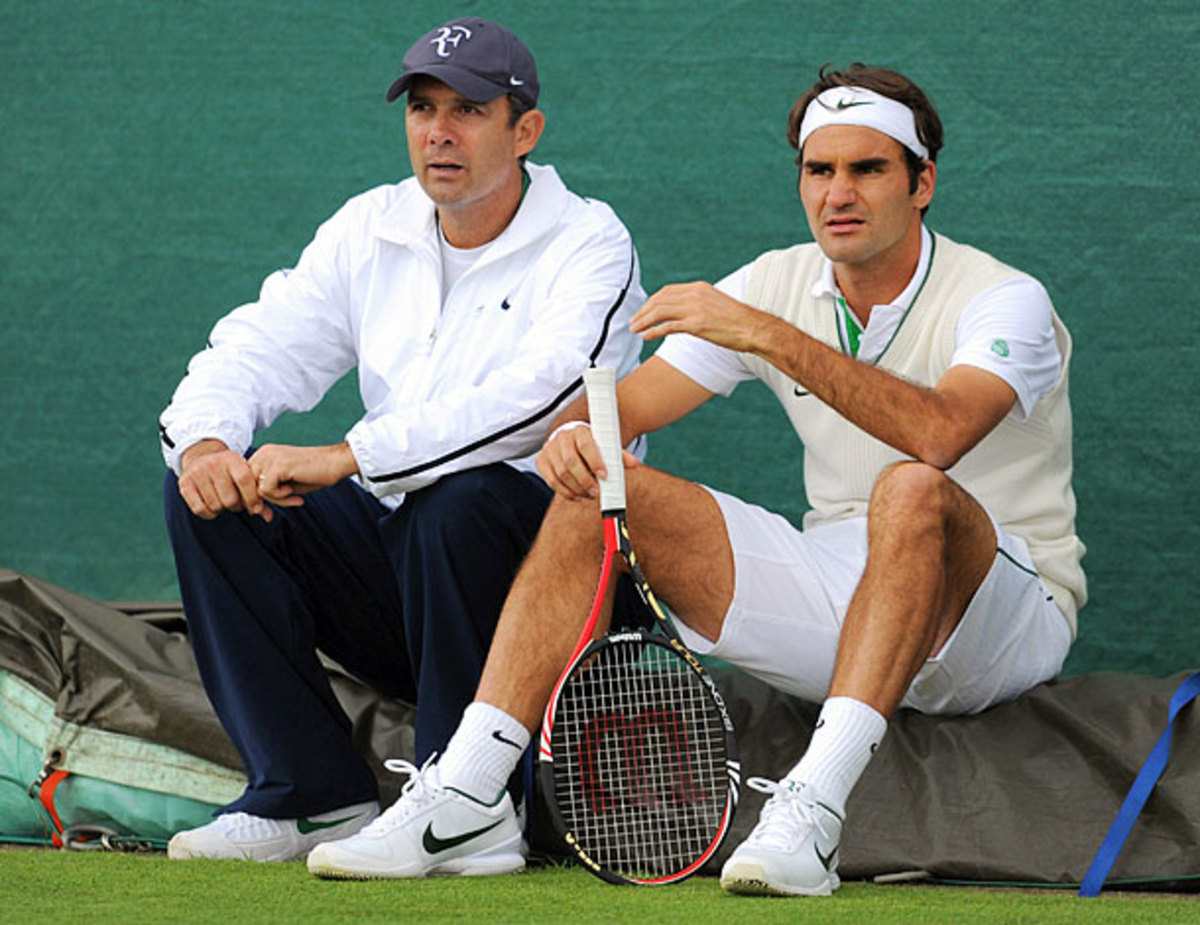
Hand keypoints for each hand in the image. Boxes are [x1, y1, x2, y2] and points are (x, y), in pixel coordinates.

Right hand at [178, 440, 271, 521]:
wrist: (201, 457)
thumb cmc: (229, 472)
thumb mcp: (244, 474)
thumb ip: (257, 495)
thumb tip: (269, 518)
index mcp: (231, 459)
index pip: (245, 480)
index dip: (252, 498)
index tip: (255, 508)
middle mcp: (213, 464)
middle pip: (230, 499)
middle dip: (236, 506)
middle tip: (235, 503)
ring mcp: (197, 473)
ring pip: (216, 505)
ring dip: (223, 509)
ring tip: (224, 502)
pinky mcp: (185, 484)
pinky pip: (200, 509)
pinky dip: (209, 514)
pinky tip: (213, 507)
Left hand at [248, 443, 357, 505]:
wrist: (336, 463)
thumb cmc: (315, 474)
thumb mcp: (286, 483)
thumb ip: (269, 490)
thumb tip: (253, 508)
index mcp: (265, 454)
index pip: (245, 480)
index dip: (255, 498)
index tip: (267, 511)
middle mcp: (264, 453)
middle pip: (247, 485)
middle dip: (260, 502)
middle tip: (274, 512)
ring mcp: (269, 458)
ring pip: (256, 490)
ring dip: (274, 500)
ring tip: (293, 498)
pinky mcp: (277, 466)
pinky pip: (266, 491)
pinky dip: (280, 497)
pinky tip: (295, 493)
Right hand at [536, 423, 638, 500]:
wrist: (569, 440)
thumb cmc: (591, 445)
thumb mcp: (605, 446)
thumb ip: (618, 455)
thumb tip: (634, 464)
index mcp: (580, 430)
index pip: (586, 445)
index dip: (595, 461)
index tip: (604, 475)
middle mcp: (562, 438)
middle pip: (570, 462)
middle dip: (585, 480)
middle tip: (597, 492)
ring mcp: (549, 449)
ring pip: (560, 474)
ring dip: (576, 489)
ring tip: (589, 495)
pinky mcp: (541, 460)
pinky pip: (551, 481)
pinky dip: (565, 492)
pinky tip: (577, 496)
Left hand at [630, 281, 775, 352]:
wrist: (753, 328)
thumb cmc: (737, 320)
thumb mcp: (715, 304)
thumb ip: (698, 304)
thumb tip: (684, 313)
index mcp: (699, 288)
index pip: (667, 291)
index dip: (652, 301)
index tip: (643, 311)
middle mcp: (695, 295)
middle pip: (660, 300)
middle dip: (643, 311)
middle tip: (633, 322)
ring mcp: (695, 309)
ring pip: (660, 312)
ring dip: (644, 321)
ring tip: (634, 329)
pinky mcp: (696, 324)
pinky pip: (668, 327)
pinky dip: (654, 331)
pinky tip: (646, 336)